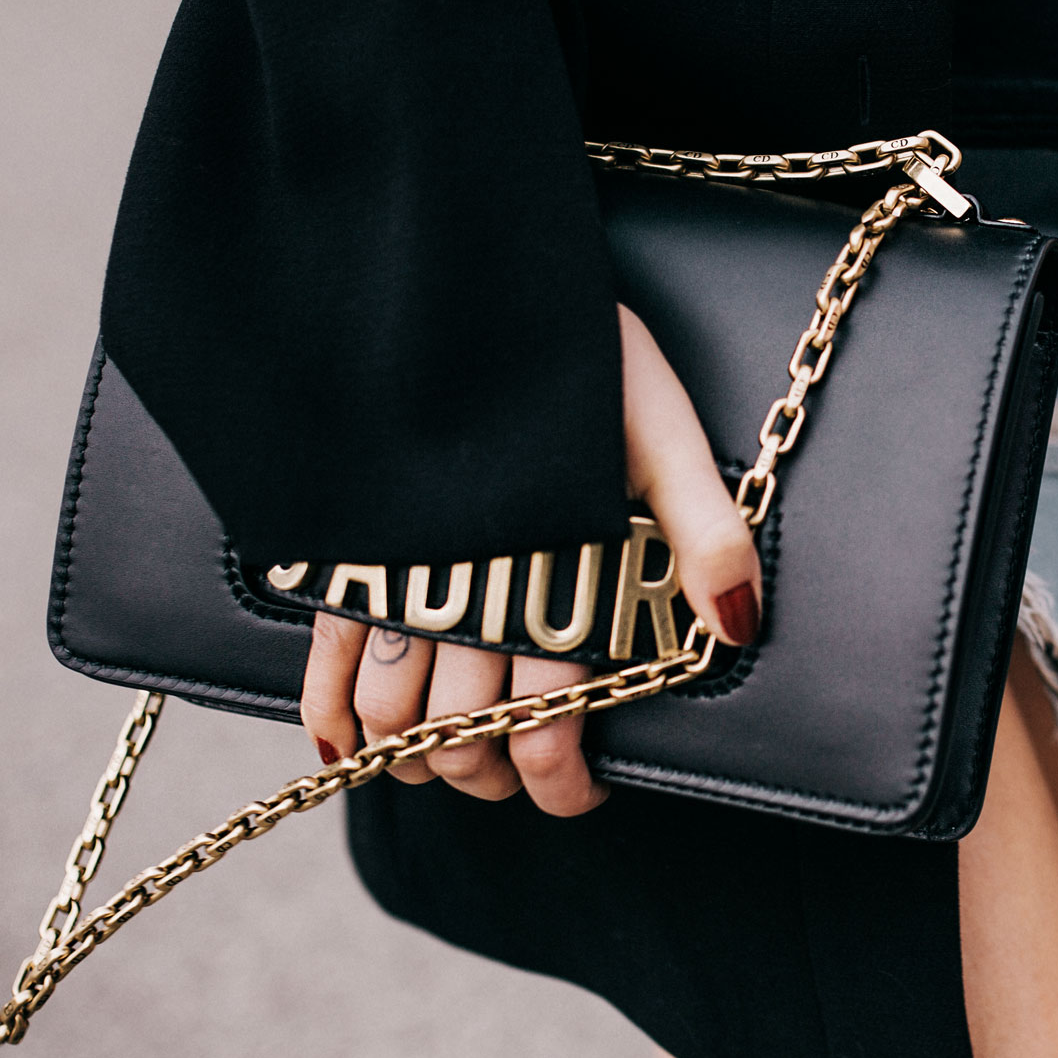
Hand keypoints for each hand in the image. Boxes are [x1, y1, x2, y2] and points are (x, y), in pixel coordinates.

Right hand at [298, 306, 761, 814]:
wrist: (454, 271)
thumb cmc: (568, 348)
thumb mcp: (658, 424)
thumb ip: (703, 528)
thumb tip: (736, 630)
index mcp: (548, 573)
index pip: (547, 729)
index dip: (562, 783)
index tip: (580, 786)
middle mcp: (464, 590)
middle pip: (463, 740)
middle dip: (493, 774)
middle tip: (521, 767)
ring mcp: (394, 574)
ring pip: (391, 720)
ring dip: (420, 761)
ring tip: (452, 758)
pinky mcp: (340, 548)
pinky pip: (321, 658)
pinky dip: (328, 717)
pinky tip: (343, 745)